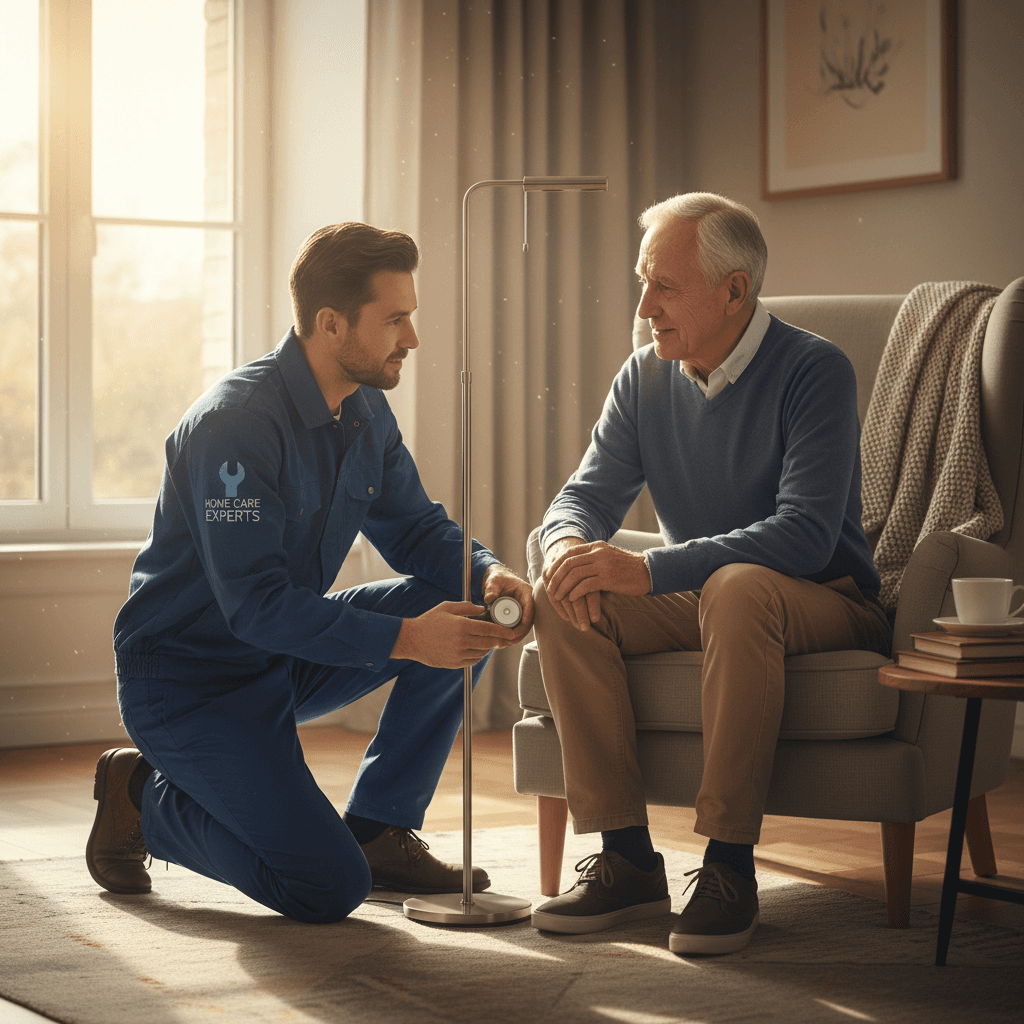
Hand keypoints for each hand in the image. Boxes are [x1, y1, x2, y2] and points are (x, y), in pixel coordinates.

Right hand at [391, 601, 516, 668]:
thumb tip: (482, 608)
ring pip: (482, 652)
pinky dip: (478, 655)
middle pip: (489, 642)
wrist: (412, 639)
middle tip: (502, 636)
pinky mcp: (454, 663)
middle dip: (498, 640)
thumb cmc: (429, 621)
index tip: (510, 632)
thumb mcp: (447, 607)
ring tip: (487, 640)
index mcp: (462, 626)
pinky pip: (473, 660)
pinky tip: (477, 648)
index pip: (489, 630)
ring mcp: (458, 654)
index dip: (502, 631)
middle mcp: (462, 642)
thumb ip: (467, 607)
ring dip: (488, 647)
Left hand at [482, 563, 534, 642]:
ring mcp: (524, 611)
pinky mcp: (519, 617)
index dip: (527, 616)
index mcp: (526, 592)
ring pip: (524, 627)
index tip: (522, 625)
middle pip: (529, 620)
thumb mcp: (493, 582)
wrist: (496, 581)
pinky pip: (518, 628)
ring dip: (516, 636)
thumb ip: (491, 589)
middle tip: (509, 639)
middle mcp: (528, 602)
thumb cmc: (497, 579)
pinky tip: (504, 642)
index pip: (530, 605)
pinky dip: (512, 636)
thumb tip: (488, 598)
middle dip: (520, 632)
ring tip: (504, 643)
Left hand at [542, 538, 651, 630]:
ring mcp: (603, 565)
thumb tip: (575, 566)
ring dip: (563, 587)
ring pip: (574, 574)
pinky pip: (585, 585)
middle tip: (550, 589)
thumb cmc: (627, 568)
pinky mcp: (609, 578)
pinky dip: (576, 593)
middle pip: (568, 563)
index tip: (549, 575)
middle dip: (556, 577)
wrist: (649, 571)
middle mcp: (598, 553)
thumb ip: (593, 558)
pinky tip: (572, 599)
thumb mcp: (608, 557)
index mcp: (596, 546)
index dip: (556, 564)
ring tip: (558, 597)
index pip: (569, 552)